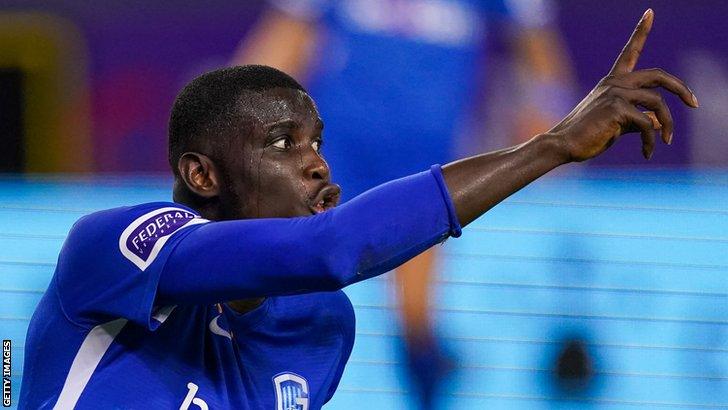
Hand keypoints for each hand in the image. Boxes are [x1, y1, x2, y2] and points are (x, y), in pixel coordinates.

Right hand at [549, 9, 698, 161]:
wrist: (563, 145)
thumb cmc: (587, 136)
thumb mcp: (616, 124)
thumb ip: (638, 119)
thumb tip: (659, 123)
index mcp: (612, 82)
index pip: (629, 52)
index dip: (640, 31)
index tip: (649, 12)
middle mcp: (614, 83)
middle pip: (658, 75)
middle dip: (681, 89)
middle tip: (694, 103)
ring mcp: (615, 93)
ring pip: (657, 103)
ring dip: (668, 124)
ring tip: (667, 141)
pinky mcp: (617, 108)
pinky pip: (647, 123)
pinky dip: (651, 140)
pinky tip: (647, 152)